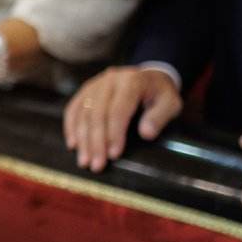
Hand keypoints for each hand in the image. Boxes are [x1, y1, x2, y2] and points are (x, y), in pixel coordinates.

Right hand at [64, 65, 182, 171]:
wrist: (149, 77)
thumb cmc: (160, 94)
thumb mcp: (171, 103)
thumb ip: (160, 117)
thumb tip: (146, 134)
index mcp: (131, 81)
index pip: (118, 110)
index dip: (114, 133)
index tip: (114, 154)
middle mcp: (109, 80)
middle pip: (97, 113)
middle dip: (96, 142)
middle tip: (97, 165)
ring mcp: (95, 84)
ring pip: (83, 113)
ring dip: (82, 139)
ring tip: (85, 161)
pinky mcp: (86, 90)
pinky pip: (73, 109)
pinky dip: (71, 128)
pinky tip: (73, 145)